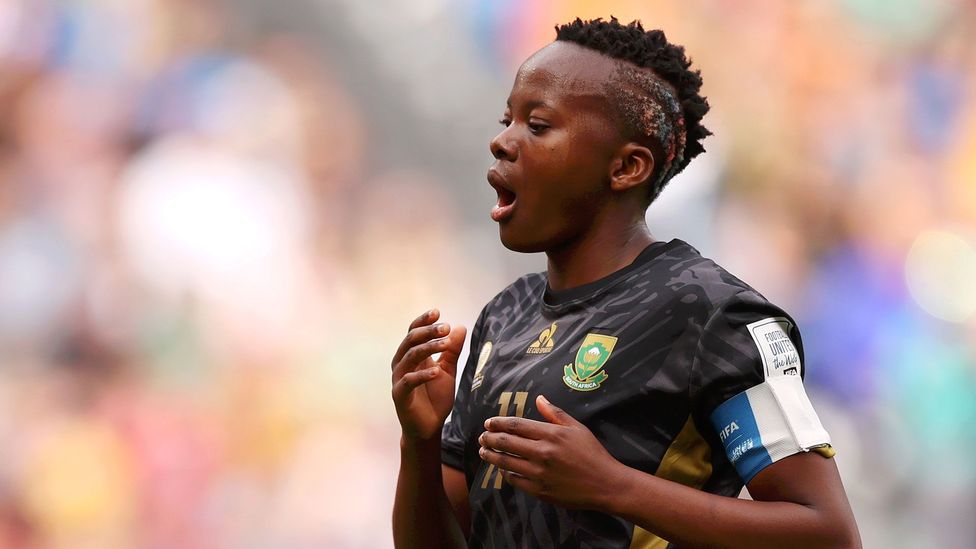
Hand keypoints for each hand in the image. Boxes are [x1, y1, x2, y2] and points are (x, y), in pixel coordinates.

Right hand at [392, 309, 466, 441]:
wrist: (429, 428)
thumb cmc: (436, 398)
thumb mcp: (448, 371)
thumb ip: (452, 351)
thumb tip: (460, 327)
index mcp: (412, 356)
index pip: (413, 332)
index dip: (423, 321)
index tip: (437, 312)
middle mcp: (402, 364)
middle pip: (410, 340)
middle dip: (428, 332)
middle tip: (445, 327)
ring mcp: (399, 379)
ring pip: (409, 357)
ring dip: (428, 348)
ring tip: (445, 344)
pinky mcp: (399, 396)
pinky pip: (408, 381)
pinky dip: (422, 375)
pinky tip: (436, 371)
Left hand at [478, 395, 625, 509]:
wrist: (605, 484)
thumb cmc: (592, 453)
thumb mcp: (577, 428)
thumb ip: (555, 413)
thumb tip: (538, 398)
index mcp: (551, 434)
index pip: (516, 425)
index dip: (498, 423)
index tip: (488, 422)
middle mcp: (542, 453)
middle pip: (506, 442)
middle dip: (489, 438)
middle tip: (482, 436)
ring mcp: (539, 473)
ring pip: (506, 462)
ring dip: (491, 456)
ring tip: (483, 452)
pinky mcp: (540, 490)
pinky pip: (515, 480)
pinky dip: (505, 473)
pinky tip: (502, 469)